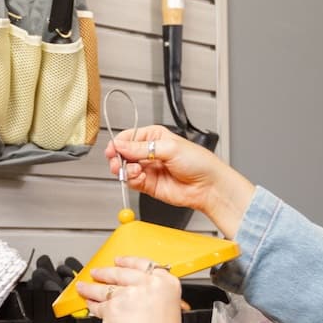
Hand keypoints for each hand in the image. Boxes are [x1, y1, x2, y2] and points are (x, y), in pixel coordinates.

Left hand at [76, 256, 182, 322]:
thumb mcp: (172, 313)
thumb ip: (156, 300)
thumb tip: (143, 300)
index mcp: (167, 284)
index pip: (144, 264)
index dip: (128, 262)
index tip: (121, 262)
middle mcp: (148, 284)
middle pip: (121, 273)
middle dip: (106, 272)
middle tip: (98, 272)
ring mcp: (128, 294)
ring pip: (105, 288)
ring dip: (91, 287)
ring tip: (84, 287)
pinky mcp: (112, 307)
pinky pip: (98, 304)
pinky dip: (91, 304)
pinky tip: (88, 303)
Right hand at [106, 126, 256, 238]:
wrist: (208, 186)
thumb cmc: (198, 162)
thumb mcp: (169, 148)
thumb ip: (142, 148)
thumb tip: (121, 145)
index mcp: (154, 137)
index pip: (129, 137)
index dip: (119, 143)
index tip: (114, 149)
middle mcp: (149, 152)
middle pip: (123, 153)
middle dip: (118, 157)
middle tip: (118, 161)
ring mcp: (149, 169)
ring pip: (125, 168)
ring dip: (125, 169)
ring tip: (133, 170)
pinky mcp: (148, 184)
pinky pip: (132, 181)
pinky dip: (132, 180)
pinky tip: (140, 177)